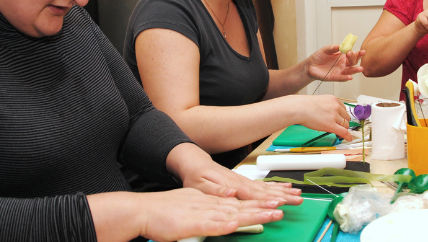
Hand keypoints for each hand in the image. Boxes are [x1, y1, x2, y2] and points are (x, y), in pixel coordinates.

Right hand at [134, 188, 283, 241]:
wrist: (144, 210)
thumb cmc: (166, 211)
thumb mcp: (194, 208)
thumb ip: (212, 211)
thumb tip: (229, 214)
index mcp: (212, 202)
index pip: (240, 204)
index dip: (259, 204)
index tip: (277, 205)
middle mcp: (211, 205)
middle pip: (242, 207)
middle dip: (264, 208)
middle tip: (283, 207)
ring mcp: (202, 213)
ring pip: (232, 214)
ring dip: (252, 214)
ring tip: (271, 213)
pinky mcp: (190, 223)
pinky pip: (209, 224)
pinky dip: (222, 224)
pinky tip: (234, 223)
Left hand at [167, 143, 303, 205]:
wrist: (193, 160)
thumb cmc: (195, 175)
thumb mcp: (199, 185)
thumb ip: (217, 190)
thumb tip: (232, 193)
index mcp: (231, 185)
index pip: (252, 195)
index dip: (266, 200)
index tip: (280, 204)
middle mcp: (240, 182)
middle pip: (265, 191)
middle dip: (283, 196)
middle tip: (298, 201)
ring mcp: (243, 181)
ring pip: (267, 187)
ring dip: (283, 191)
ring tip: (298, 194)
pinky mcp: (244, 181)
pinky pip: (263, 185)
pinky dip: (276, 186)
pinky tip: (286, 187)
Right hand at [296, 94, 352, 141]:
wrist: (298, 108)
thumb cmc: (303, 105)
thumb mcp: (319, 101)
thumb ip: (326, 106)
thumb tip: (327, 114)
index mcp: (333, 99)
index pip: (343, 108)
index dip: (342, 115)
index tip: (341, 119)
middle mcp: (336, 106)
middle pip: (346, 117)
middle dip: (343, 122)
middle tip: (338, 126)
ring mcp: (334, 116)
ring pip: (345, 124)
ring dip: (343, 129)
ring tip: (338, 132)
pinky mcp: (331, 125)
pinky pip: (343, 132)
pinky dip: (347, 136)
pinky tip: (348, 138)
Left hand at [306, 44, 364, 81]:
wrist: (310, 65)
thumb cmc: (319, 56)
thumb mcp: (325, 49)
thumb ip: (333, 48)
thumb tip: (340, 45)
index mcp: (342, 56)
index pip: (353, 54)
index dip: (358, 53)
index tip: (362, 51)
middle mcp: (343, 64)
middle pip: (353, 62)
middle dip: (355, 58)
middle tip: (351, 54)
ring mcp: (340, 71)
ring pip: (350, 71)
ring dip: (355, 70)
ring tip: (360, 68)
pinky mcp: (335, 77)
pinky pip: (341, 78)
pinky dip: (346, 78)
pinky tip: (350, 77)